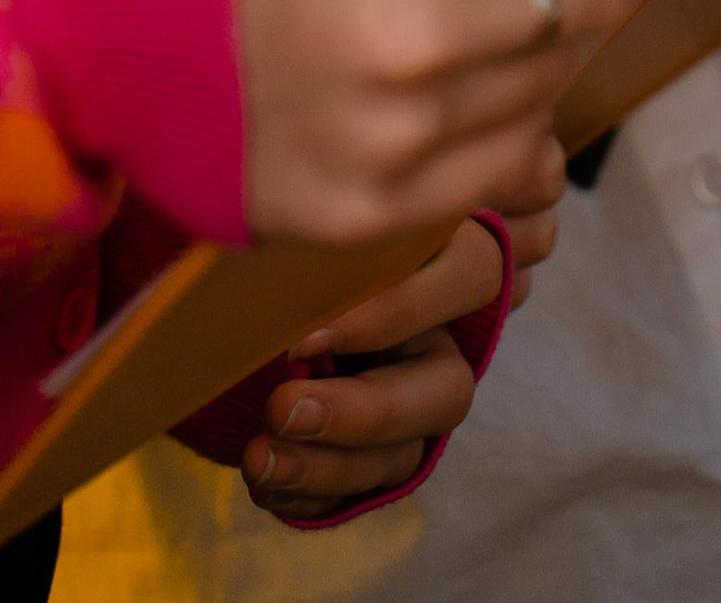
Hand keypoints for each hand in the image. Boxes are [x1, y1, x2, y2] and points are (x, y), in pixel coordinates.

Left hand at [243, 209, 526, 520]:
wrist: (248, 300)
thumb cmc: (289, 244)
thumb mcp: (317, 226)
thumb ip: (320, 235)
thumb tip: (285, 239)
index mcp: (441, 262)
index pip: (471, 275)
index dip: (396, 314)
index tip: (305, 337)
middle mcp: (440, 339)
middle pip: (448, 390)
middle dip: (363, 412)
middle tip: (281, 406)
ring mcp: (413, 406)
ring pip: (405, 454)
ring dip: (329, 464)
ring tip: (259, 456)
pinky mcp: (377, 455)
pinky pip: (361, 493)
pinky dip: (311, 493)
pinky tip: (264, 480)